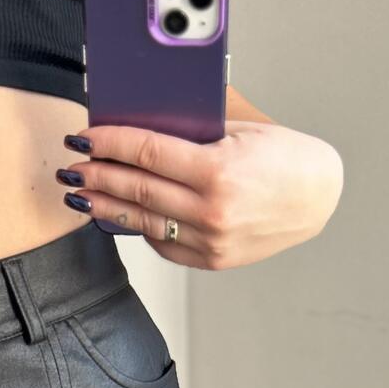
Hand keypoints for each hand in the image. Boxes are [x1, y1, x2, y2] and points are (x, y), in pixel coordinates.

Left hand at [57, 119, 342, 269]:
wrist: (316, 198)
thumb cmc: (281, 156)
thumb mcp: (238, 132)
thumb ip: (190, 134)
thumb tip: (136, 127)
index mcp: (218, 172)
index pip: (147, 153)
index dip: (110, 143)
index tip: (86, 136)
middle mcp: (212, 212)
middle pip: (137, 189)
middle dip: (98, 175)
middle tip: (72, 166)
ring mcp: (210, 241)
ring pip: (142, 220)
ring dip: (106, 205)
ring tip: (82, 193)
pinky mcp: (211, 260)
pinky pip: (163, 242)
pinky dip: (139, 225)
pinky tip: (121, 213)